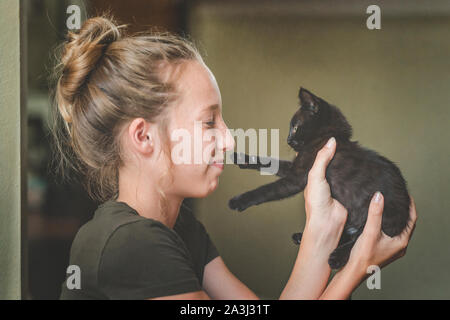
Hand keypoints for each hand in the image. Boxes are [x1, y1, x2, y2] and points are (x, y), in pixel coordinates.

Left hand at [302, 137, 347, 254]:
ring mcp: (337, 185)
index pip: (317, 158)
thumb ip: (322, 159)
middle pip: (331, 162)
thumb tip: (331, 141)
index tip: (328, 135)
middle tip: (344, 140)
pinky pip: (353, 178)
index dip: (321, 148)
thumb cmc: (316, 205)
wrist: (328, 224)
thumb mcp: (315, 176)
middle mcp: (325, 180)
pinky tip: (360, 165)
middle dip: (336, 153)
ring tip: (354, 149)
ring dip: (347, 162)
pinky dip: (356, 172)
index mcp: (313, 176)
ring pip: (343, 169)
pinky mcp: (349, 191)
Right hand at [346, 192, 417, 273]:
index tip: (406, 196)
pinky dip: (389, 226)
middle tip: (399, 199)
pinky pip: (391, 235)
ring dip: (396, 219)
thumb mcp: (370, 231)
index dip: (410, 206)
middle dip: (404, 212)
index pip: (412, 220)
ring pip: (399, 230)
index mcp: (401, 242)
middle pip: (407, 225)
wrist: (354, 271)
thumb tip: (379, 196)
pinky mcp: (385, 251)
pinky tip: (381, 223)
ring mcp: (393, 250)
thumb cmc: (364, 256)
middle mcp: (400, 247)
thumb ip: (375, 213)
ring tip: (391, 208)